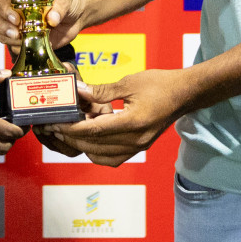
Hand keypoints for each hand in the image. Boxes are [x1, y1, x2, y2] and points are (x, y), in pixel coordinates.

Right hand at [0, 0, 85, 50]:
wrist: (76, 16)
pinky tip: (34, 44)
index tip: (16, 18)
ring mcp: (14, 24)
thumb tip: (52, 18)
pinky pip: (12, 46)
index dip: (4, 9)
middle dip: (1, 26)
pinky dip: (21, 48)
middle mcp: (11, 6)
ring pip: (0, 33)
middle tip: (16, 33)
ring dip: (12, 39)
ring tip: (28, 39)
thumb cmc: (67, 0)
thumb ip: (59, 7)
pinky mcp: (21, 39)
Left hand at [49, 69, 194, 166]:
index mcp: (133, 122)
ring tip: (70, 131)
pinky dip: (97, 153)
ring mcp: (138, 147)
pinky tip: (89, 140)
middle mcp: (136, 140)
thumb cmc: (160, 84)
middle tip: (55, 127)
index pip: (95, 130)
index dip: (72, 128)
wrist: (184, 94)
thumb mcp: (128, 82)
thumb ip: (101, 90)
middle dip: (72, 137)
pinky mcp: (139, 148)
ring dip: (83, 146)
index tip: (56, 123)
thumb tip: (78, 91)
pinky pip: (113, 159)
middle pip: (95, 146)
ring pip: (101, 156)